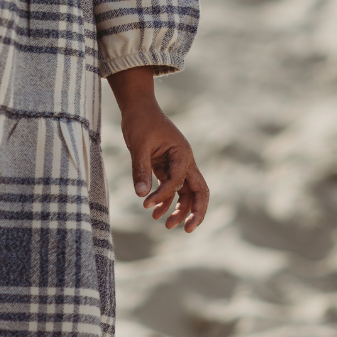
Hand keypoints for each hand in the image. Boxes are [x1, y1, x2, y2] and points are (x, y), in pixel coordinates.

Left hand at [109, 66, 209, 231]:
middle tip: (186, 229)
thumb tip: (142, 195)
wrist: (137, 106)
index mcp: (182, 153)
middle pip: (199, 191)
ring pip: (186, 192)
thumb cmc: (140, 121)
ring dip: (179, 209)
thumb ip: (140, 170)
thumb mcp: (138, 145)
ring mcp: (176, 164)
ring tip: (166, 225)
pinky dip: (166, 200)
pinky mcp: (166, 166)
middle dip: (195, 212)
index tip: (147, 204)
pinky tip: (155, 212)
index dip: (163, 194)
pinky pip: (171, 188)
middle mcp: (184, 160)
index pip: (178, 180)